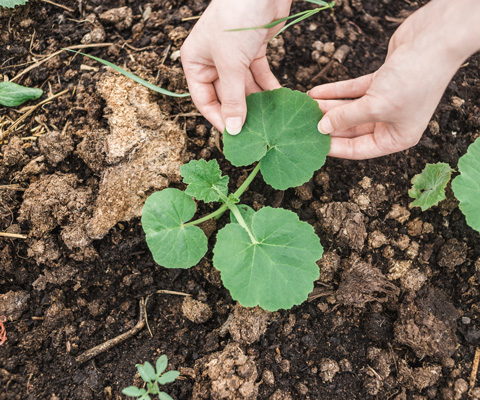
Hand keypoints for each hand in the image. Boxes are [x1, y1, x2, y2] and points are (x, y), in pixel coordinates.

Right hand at [181, 0, 291, 134]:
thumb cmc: (235, 19)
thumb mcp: (230, 64)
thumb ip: (232, 98)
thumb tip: (233, 130)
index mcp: (196, 62)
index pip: (204, 100)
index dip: (218, 118)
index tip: (235, 135)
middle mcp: (212, 60)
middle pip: (225, 95)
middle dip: (240, 111)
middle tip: (257, 130)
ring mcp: (233, 55)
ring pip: (244, 87)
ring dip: (256, 101)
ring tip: (270, 117)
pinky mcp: (253, 49)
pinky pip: (259, 75)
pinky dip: (268, 86)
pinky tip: (278, 98)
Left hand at [310, 0, 479, 158]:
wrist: (434, 40)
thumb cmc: (413, 79)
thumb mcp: (375, 106)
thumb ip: (347, 118)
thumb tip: (322, 128)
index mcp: (397, 137)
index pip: (359, 149)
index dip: (335, 148)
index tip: (313, 146)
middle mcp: (392, 122)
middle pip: (351, 129)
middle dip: (328, 126)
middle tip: (305, 125)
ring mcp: (386, 101)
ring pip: (350, 109)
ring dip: (328, 107)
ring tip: (306, 107)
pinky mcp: (381, 82)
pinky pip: (352, 91)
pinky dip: (335, 91)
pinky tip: (316, 92)